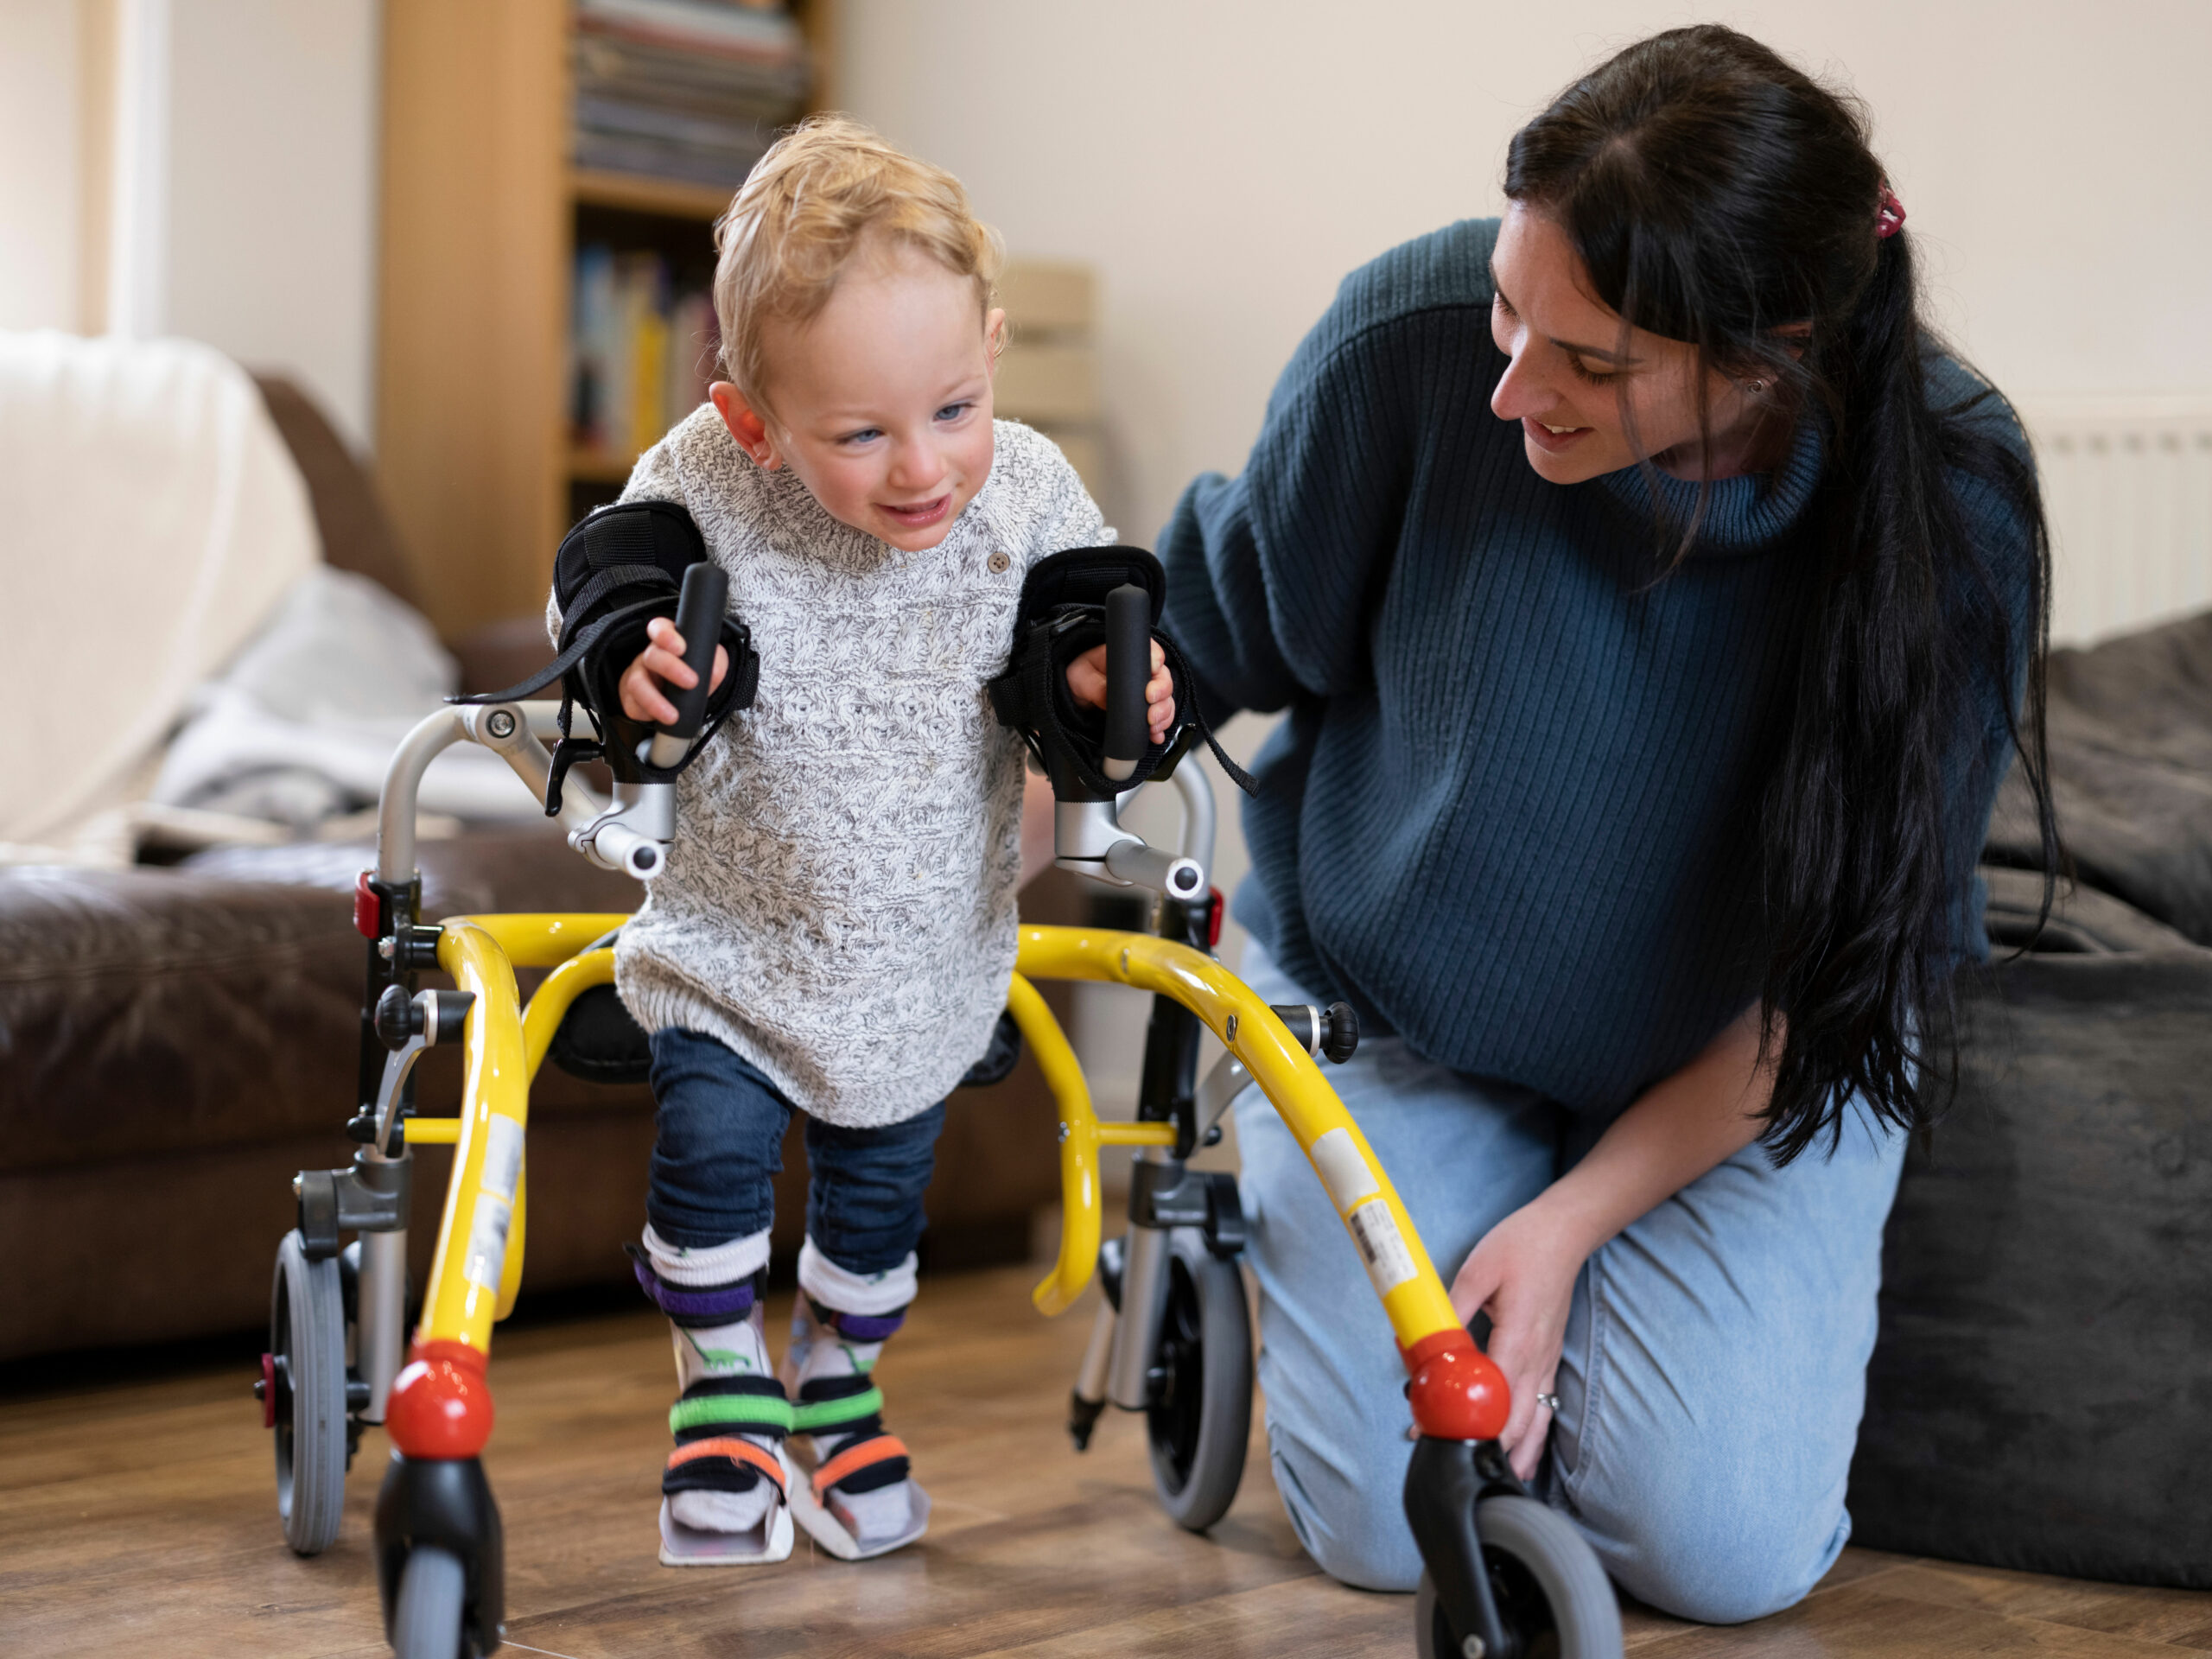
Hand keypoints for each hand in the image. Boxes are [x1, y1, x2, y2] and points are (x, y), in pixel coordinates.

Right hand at [618, 615, 729, 724]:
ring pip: (636, 684)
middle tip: (692, 682)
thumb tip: (713, 673)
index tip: (681, 647)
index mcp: (667, 642)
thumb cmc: (692, 673)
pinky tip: (661, 719)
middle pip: (651, 656)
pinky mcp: (631, 699)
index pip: (659, 628)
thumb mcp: (709, 663)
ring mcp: (637, 677)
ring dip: (655, 701)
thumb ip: (715, 663)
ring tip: (673, 715)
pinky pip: (633, 706)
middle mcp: (650, 656)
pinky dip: (647, 715)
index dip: (666, 635)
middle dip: (670, 668)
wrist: (679, 697)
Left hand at [1065, 640, 1175, 745]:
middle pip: (1164, 679)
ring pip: (1166, 700)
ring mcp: (1147, 691)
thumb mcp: (1081, 676)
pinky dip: (1161, 728)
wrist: (1077, 696)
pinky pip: (1162, 718)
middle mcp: (1143, 671)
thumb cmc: (1080, 677)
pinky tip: (1155, 735)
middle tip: (1150, 710)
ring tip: (1152, 726)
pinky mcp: (1147, 710)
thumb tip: (1108, 698)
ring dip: (1163, 714)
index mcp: (1130, 655)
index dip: (1157, 662)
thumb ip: (1095, 685)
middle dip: (1162, 695)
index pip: (1152, 652)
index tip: (1152, 673)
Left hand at [1449, 1199, 1590, 1481]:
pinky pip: (1546, 1402)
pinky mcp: (1551, 1354)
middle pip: (1519, 1418)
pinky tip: (1525, 1450)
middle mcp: (1538, 1356)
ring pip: (1539, 1418)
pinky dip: (1536, 1432)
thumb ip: (1452, 1310)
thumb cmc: (1521, 1245)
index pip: (1494, 1396)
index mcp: (1518, 1338)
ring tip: (1501, 1479)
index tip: (1439, 1438)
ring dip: (1520, 1451)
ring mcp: (1548, 1357)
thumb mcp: (1476, 1271)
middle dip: (1491, 1447)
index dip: (1469, 1424)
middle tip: (1457, 1465)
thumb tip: (1425, 1340)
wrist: (1565, 1231)